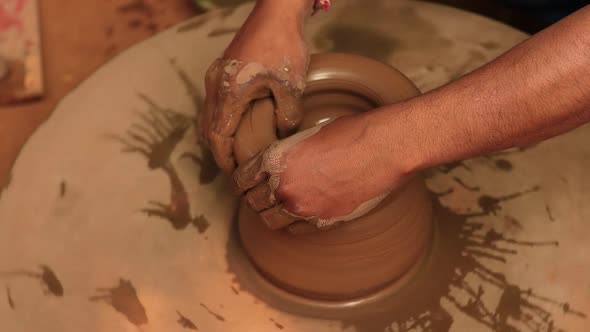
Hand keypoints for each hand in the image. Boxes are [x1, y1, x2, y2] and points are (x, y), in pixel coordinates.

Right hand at [202, 0, 311, 173]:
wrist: (276, 11)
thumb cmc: (282, 45)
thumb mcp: (290, 85)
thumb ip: (287, 115)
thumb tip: (283, 133)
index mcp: (227, 93)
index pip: (217, 137)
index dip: (224, 160)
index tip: (234, 175)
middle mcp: (215, 86)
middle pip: (208, 129)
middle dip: (220, 152)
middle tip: (236, 169)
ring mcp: (216, 76)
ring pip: (210, 115)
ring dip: (219, 136)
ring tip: (236, 152)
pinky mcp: (223, 69)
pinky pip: (215, 103)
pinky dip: (222, 120)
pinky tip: (237, 126)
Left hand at [233, 113, 408, 233]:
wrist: (383, 149)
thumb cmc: (351, 134)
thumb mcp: (308, 136)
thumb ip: (288, 155)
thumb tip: (281, 166)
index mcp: (275, 159)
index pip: (243, 179)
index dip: (242, 181)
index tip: (246, 182)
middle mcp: (283, 186)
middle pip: (253, 201)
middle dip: (255, 197)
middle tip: (260, 194)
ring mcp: (302, 207)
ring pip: (270, 220)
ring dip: (270, 213)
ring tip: (276, 207)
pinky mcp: (322, 220)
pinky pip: (295, 229)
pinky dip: (292, 224)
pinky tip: (297, 215)